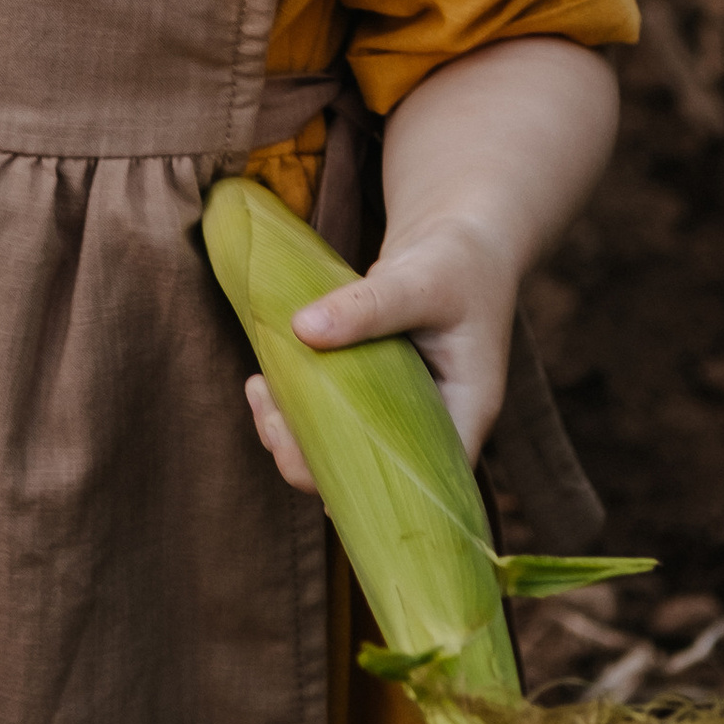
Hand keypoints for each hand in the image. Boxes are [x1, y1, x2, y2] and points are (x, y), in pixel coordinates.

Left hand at [244, 208, 519, 498]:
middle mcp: (434, 425)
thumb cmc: (456, 259)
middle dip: (312, 459)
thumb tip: (300, 329)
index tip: (306, 458)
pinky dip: (298, 405)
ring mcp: (402, 412)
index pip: (421, 483)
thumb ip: (368, 306)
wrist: (460, 233)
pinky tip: (264, 380)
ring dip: (296, 433)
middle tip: (270, 417)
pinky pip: (334, 415)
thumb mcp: (419, 278)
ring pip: (345, 448)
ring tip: (258, 390)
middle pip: (372, 476)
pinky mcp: (374, 392)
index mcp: (464, 413)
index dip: (365, 490)